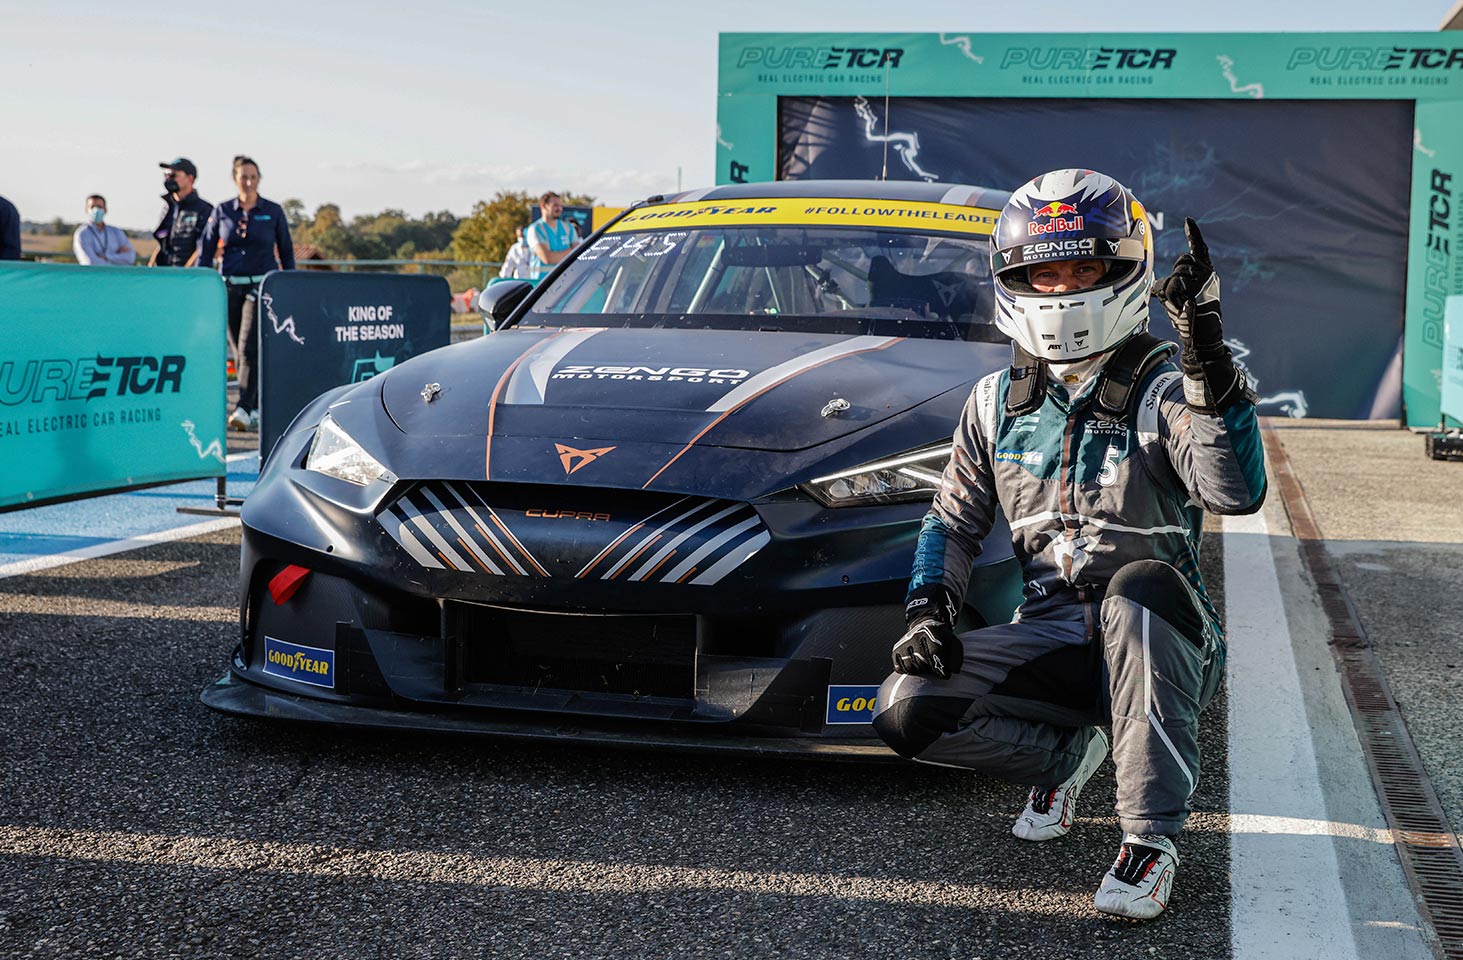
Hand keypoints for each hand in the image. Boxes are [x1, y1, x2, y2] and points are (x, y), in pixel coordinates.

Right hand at [891, 618, 963, 678]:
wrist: (923, 627)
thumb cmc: (940, 639)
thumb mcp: (953, 643)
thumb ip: (957, 656)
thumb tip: (954, 670)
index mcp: (930, 631)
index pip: (934, 653)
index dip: (941, 667)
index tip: (945, 674)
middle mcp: (914, 636)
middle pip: (922, 663)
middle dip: (930, 669)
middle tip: (935, 667)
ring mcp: (903, 643)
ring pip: (911, 667)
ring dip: (920, 670)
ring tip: (925, 663)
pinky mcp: (896, 651)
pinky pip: (901, 668)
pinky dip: (909, 670)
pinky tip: (915, 663)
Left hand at [1152, 219, 1250, 412]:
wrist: (1203, 341)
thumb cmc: (1190, 323)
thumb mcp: (1182, 302)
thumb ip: (1174, 289)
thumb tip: (1156, 286)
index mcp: (1206, 276)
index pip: (1199, 250)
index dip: (1193, 235)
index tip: (1187, 221)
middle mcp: (1208, 275)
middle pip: (1181, 262)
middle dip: (1173, 279)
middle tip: (1178, 298)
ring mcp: (1204, 281)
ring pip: (1175, 275)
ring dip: (1170, 292)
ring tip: (1180, 305)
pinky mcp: (1198, 289)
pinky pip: (1173, 284)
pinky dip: (1170, 296)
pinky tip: (1181, 299)